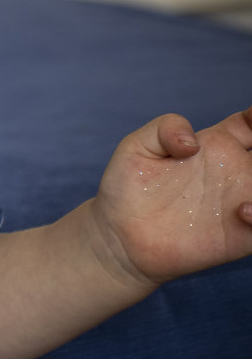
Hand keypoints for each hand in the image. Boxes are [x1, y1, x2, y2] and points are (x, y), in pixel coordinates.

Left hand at [91, 106, 251, 287]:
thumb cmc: (128, 186)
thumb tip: (193, 142)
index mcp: (216, 145)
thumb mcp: (137, 146)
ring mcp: (240, 202)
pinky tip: (242, 211)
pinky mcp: (239, 235)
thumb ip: (165, 128)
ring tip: (245, 195)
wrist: (120, 234)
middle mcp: (234, 172)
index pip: (251, 124)